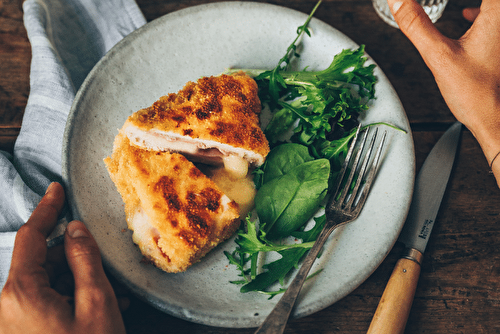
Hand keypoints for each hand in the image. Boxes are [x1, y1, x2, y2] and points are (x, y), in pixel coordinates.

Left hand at [0, 182, 125, 333]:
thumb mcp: (96, 302)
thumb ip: (84, 259)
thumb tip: (76, 229)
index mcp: (22, 293)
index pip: (31, 237)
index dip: (47, 209)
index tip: (57, 189)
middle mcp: (10, 306)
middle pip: (44, 261)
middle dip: (76, 259)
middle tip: (107, 270)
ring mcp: (15, 320)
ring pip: (48, 282)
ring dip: (79, 283)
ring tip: (112, 298)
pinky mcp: (24, 330)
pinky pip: (47, 302)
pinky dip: (72, 299)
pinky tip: (100, 309)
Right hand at [387, 0, 499, 185]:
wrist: (495, 119)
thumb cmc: (477, 94)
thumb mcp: (438, 56)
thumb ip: (416, 25)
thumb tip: (398, 1)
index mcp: (497, 14)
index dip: (459, 1)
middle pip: (486, 1)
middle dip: (462, 2)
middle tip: (449, 6)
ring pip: (490, 8)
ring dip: (475, 6)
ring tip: (458, 8)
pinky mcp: (499, 43)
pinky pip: (491, 16)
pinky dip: (479, 11)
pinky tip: (468, 13)